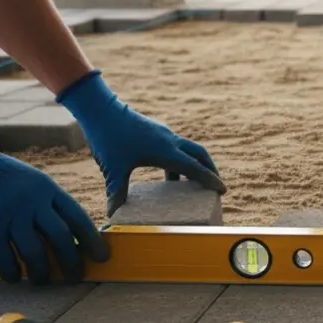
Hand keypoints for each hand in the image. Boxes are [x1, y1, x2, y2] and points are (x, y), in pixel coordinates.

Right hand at [0, 118, 108, 283]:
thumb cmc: (2, 177)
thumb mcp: (33, 182)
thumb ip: (49, 206)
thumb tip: (70, 237)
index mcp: (47, 189)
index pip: (77, 218)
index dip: (92, 241)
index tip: (103, 257)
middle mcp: (31, 202)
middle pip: (60, 238)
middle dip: (71, 262)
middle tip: (75, 278)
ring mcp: (8, 215)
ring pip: (33, 252)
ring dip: (41, 272)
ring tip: (43, 280)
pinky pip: (3, 258)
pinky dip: (10, 271)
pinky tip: (14, 276)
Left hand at [56, 70, 225, 216]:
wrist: (100, 108)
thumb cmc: (108, 137)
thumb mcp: (113, 168)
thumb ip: (117, 191)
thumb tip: (112, 213)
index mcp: (165, 150)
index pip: (194, 167)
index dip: (209, 179)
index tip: (222, 189)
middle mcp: (169, 140)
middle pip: (200, 154)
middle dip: (210, 169)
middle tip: (214, 184)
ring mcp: (163, 133)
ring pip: (188, 149)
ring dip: (194, 164)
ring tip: (189, 183)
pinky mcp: (156, 130)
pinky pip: (176, 146)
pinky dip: (179, 159)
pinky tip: (167, 170)